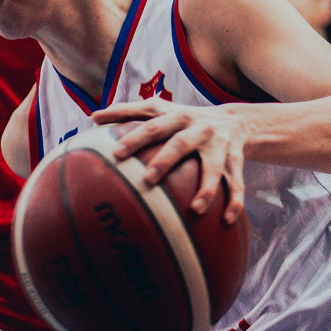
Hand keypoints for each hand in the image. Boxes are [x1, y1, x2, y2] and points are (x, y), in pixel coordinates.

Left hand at [92, 99, 246, 222]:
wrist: (237, 120)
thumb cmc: (185, 119)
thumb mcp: (161, 110)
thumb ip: (129, 112)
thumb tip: (93, 116)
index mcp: (177, 116)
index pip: (152, 124)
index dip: (134, 137)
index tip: (115, 153)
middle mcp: (198, 128)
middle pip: (180, 143)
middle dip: (165, 160)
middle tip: (148, 179)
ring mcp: (219, 145)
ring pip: (213, 167)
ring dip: (206, 188)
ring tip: (195, 210)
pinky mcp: (235, 160)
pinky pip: (236, 183)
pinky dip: (234, 201)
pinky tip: (226, 220)